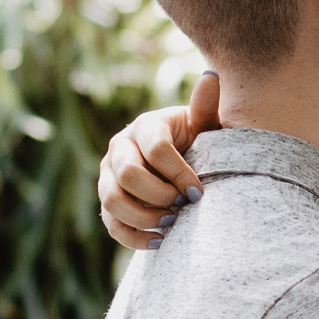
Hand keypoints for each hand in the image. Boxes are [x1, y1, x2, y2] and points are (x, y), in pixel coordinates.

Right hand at [98, 72, 221, 249]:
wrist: (181, 162)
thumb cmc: (196, 142)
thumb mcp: (203, 125)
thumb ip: (205, 107)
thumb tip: (211, 76)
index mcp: (144, 126)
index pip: (156, 149)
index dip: (178, 173)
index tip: (200, 192)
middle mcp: (120, 147)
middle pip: (127, 175)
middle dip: (158, 195)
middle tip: (184, 207)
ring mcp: (108, 175)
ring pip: (112, 201)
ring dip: (144, 216)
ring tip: (173, 223)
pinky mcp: (107, 201)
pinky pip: (111, 224)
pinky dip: (133, 237)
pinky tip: (159, 242)